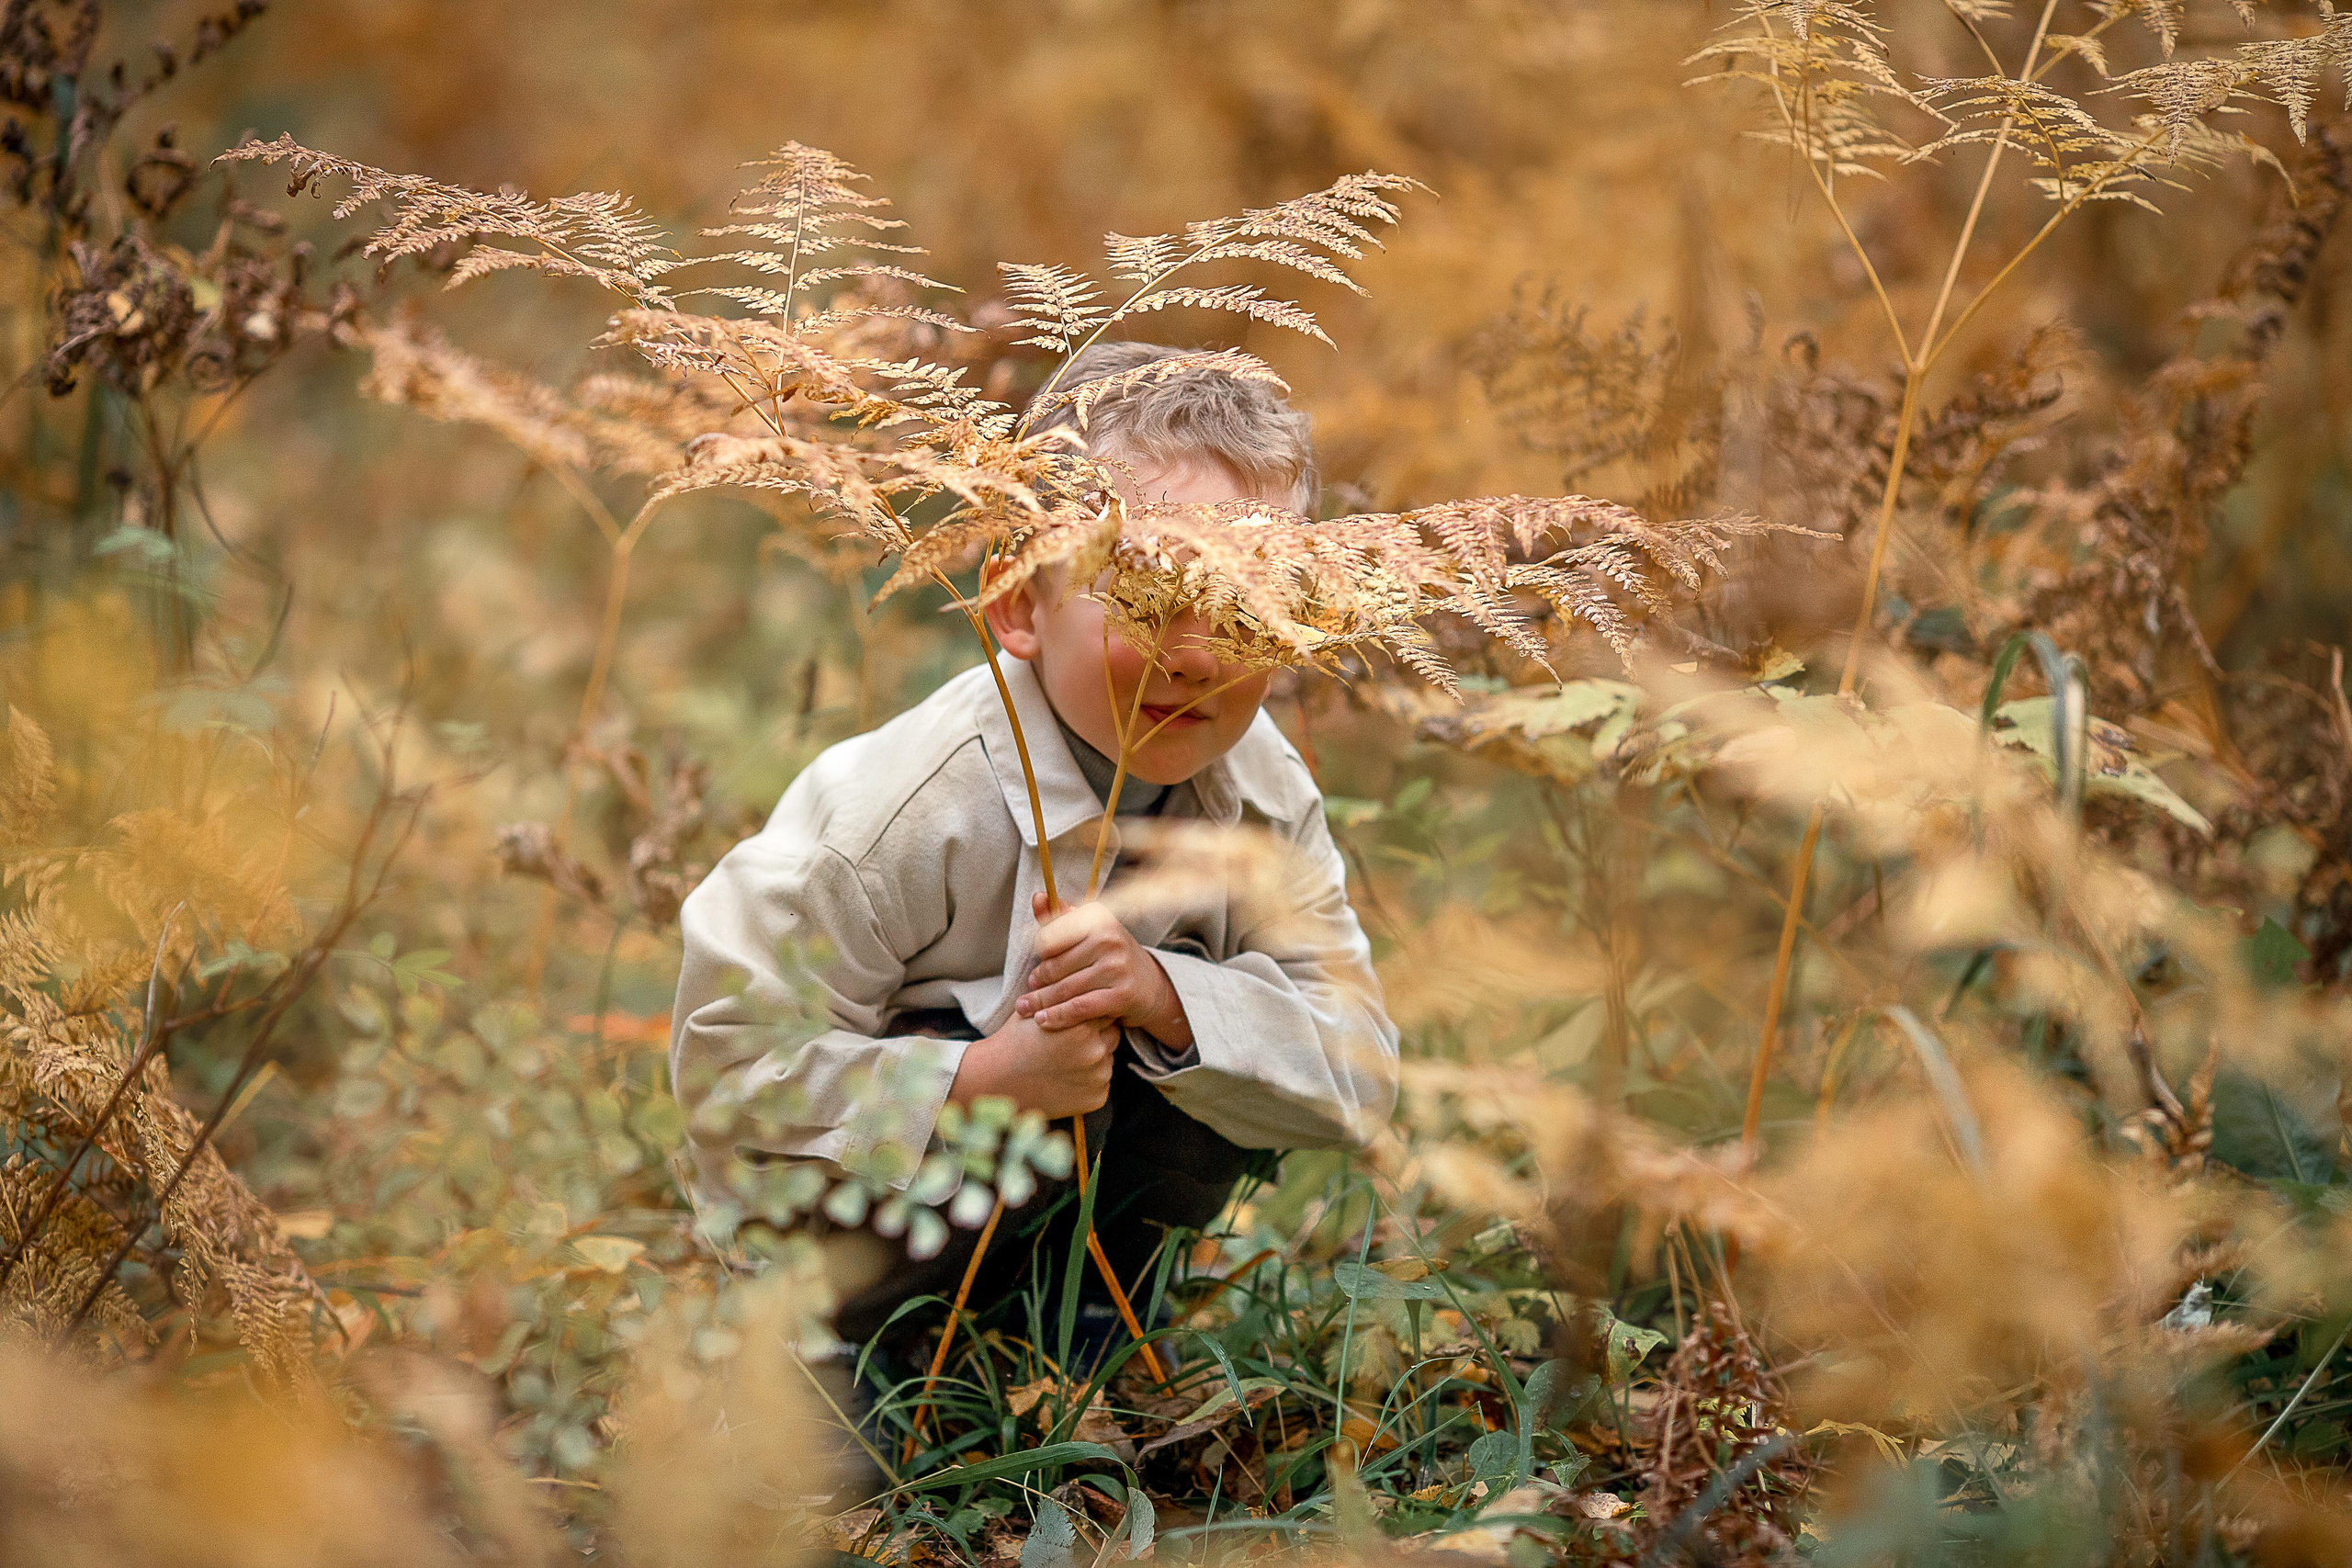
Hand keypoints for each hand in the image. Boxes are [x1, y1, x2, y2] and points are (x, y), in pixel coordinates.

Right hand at [948, 1010, 1116, 1118]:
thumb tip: (1085, 978)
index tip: (1078, 1018)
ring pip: (1107, 1059)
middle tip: (1072, 1041)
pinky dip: (1089, 1081)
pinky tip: (1066, 1080)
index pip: (1104, 1010)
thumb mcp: (1037, 1011)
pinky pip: (1101, 1084)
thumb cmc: (1014, 1041)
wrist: (997, 1081)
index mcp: (1081, 1026)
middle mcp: (1095, 1051)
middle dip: (1097, 1035)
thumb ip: (1064, 998)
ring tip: (1065, 1061)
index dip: (1090, 1013)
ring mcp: (1098, 1077)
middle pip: (1112, 1034)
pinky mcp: (1097, 1098)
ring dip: (1095, 1058)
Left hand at [1016, 893, 1192, 1047]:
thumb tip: (1037, 896)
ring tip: (1024, 1009)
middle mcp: (1109, 937)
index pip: (1049, 938)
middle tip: (1025, 996)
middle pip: (1055, 966)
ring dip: (1040, 1002)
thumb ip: (1059, 916)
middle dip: (1036, 983)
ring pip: (1065, 989)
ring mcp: (1117, 966)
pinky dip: (1058, 1016)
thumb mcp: (1088, 931)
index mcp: (1097, 917)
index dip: (1037, 956)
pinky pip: (1079, 1008)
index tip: (1034, 968)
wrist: (1149, 984)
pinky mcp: (1122, 994)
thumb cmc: (1110, 954)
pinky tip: (1043, 1021)